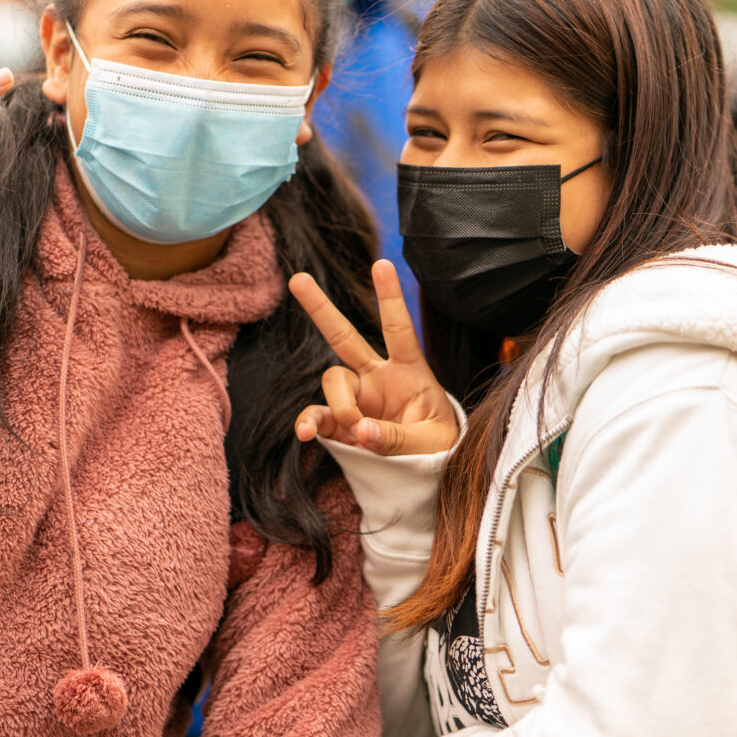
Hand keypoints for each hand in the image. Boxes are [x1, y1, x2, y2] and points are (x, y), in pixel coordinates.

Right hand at [290, 259, 458, 454]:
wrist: (427, 473)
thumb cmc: (438, 448)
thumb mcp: (431, 443)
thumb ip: (397, 437)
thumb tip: (360, 430)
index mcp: (409, 371)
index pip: (398, 329)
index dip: (390, 298)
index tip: (382, 263)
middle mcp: (377, 378)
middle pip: (344, 337)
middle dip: (321, 309)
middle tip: (297, 279)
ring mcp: (356, 398)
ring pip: (332, 382)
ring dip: (339, 403)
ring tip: (355, 428)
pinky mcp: (339, 424)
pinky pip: (317, 416)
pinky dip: (308, 423)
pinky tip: (305, 433)